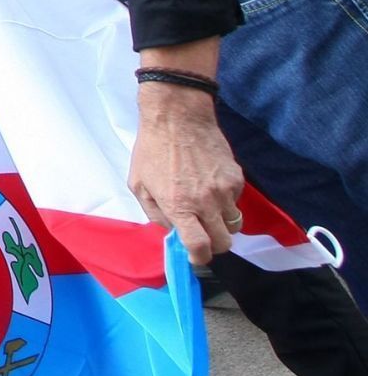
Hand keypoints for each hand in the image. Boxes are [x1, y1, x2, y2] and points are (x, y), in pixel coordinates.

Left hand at [129, 38, 244, 264]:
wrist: (178, 117)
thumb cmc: (152, 150)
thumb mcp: (139, 187)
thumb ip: (156, 214)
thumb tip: (172, 231)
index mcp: (179, 206)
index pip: (200, 246)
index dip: (200, 258)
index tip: (196, 258)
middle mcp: (206, 202)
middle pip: (223, 242)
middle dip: (213, 246)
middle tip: (202, 237)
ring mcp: (225, 189)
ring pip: (234, 225)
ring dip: (221, 226)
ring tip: (206, 212)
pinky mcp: (237, 176)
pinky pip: (236, 202)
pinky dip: (227, 203)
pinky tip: (211, 189)